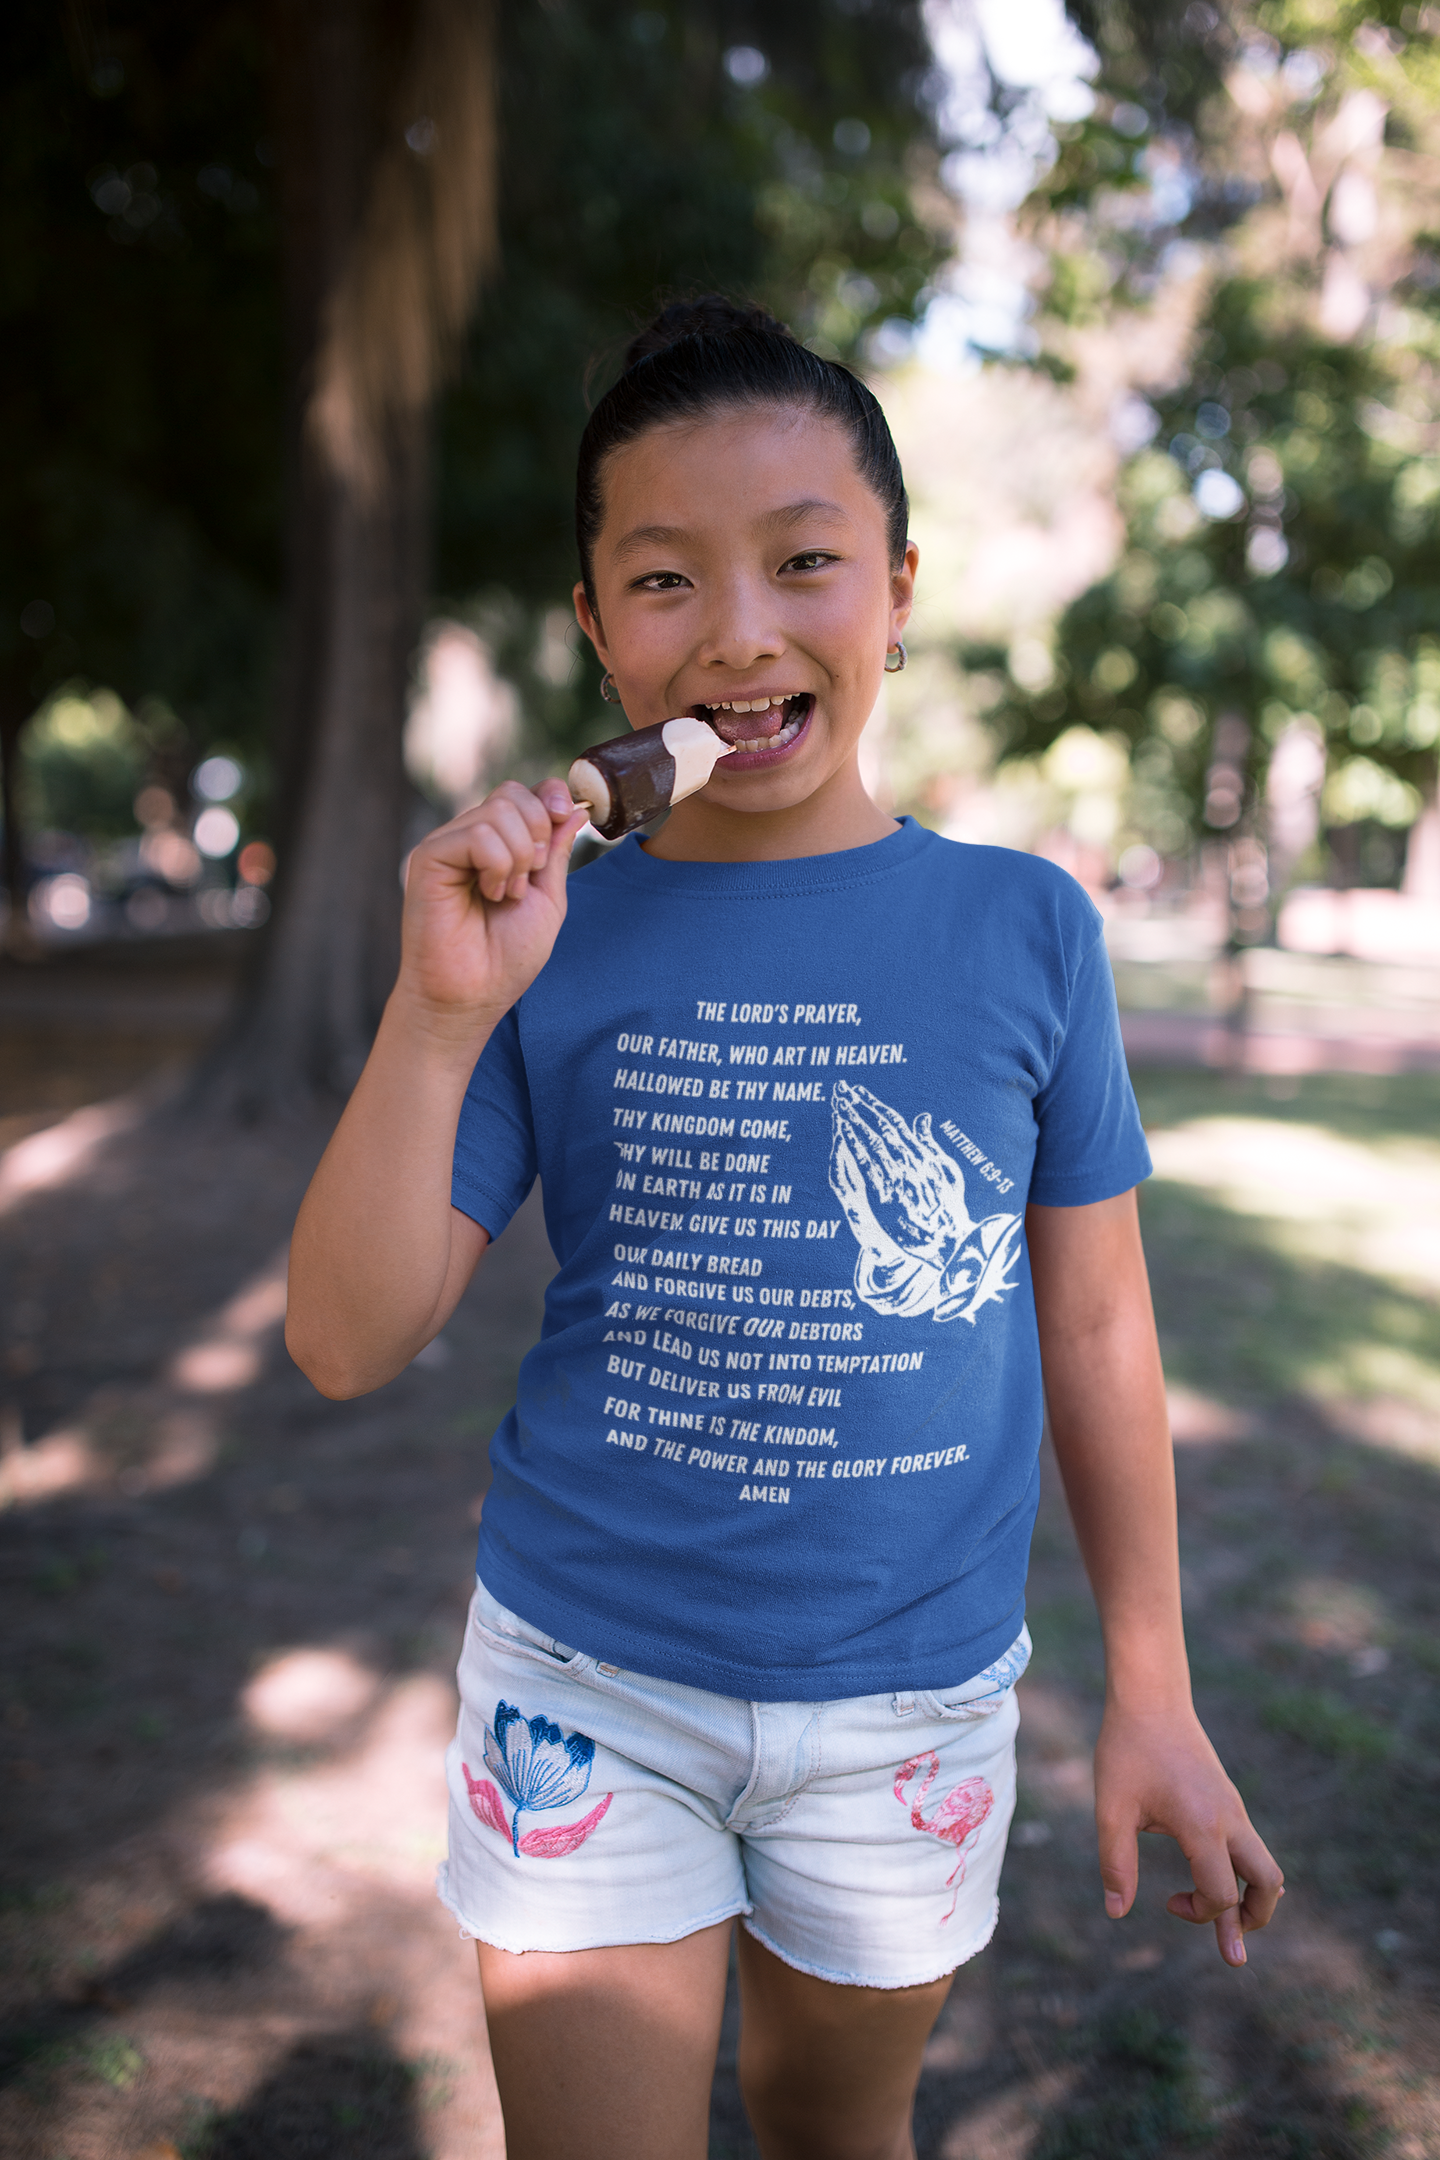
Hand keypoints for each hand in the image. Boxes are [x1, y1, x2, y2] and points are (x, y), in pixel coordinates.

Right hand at [397, 779, 587, 1036]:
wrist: (471, 997)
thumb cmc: (505, 959)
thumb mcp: (548, 900)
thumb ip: (556, 852)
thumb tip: (573, 808)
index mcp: (495, 846)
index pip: (523, 793)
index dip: (550, 797)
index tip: (567, 816)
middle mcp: (467, 840)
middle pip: (512, 794)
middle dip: (539, 834)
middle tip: (527, 882)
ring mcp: (446, 845)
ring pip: (499, 811)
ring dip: (519, 858)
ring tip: (504, 896)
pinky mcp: (429, 857)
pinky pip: (478, 834)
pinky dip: (496, 864)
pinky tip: (488, 894)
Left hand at [1093, 1703, 1283, 1966]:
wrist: (1150, 1696)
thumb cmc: (1127, 1750)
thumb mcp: (1112, 1809)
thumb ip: (1115, 1864)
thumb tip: (1116, 1913)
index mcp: (1203, 1826)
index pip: (1220, 1893)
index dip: (1200, 1914)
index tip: (1166, 1903)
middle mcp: (1230, 1819)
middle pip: (1269, 1884)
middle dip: (1253, 1919)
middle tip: (1232, 1948)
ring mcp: (1234, 1807)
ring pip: (1266, 1865)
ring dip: (1252, 1896)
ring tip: (1231, 1921)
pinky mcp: (1228, 1798)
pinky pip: (1250, 1844)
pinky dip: (1242, 1871)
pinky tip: (1223, 1877)